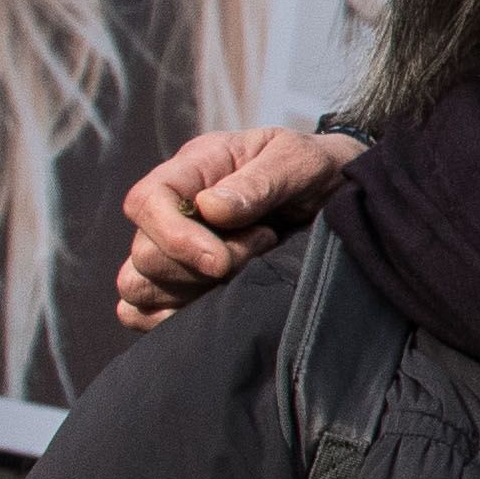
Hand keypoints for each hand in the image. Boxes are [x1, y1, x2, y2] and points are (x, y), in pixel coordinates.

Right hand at [114, 125, 368, 330]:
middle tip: (265, 242)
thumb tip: (210, 209)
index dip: (173, 237)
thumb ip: (261, 181)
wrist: (341, 193)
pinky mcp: (181, 284)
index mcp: (193, 170)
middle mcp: (174, 209)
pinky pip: (141, 312)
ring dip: (191, 293)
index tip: (221, 261)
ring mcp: (173, 249)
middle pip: (145, 254)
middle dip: (204, 265)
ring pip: (137, 286)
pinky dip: (168, 318)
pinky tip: (216, 306)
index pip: (146, 201)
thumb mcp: (299, 160)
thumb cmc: (317, 168)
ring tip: (247, 270)